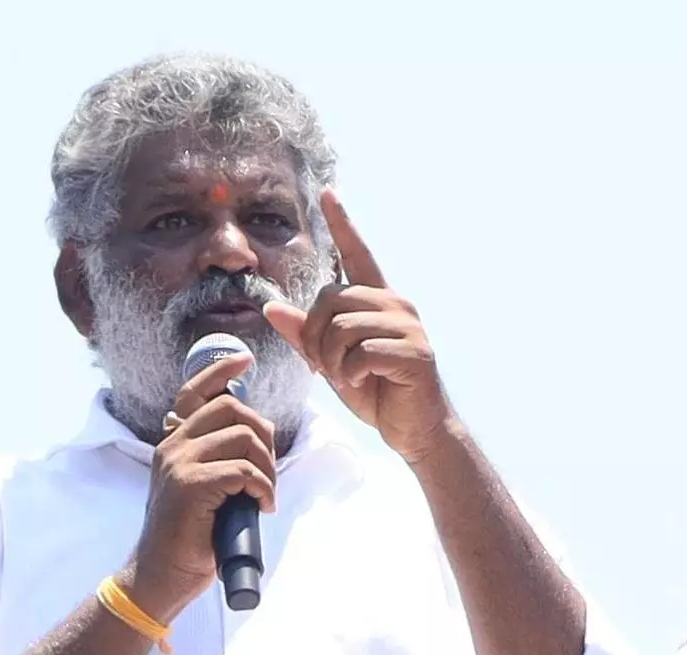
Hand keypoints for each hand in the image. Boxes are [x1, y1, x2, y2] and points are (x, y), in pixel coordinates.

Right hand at [129, 352, 276, 620]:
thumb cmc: (189, 537)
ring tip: (264, 495)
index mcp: (173, 442)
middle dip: (263, 436)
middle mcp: (172, 445)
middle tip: (266, 472)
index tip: (245, 361)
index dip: (221, 371)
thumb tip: (251, 437)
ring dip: (267, 468)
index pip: (193, 390)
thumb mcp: (199, 487)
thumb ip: (213, 458)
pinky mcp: (190, 485)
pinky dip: (262, 488)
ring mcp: (179, 463)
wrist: (161, 575)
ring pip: (243, 438)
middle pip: (233, 409)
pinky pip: (243, 471)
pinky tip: (262, 507)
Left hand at [264, 188, 454, 463]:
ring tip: (346, 378)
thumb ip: (304, 335)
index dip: (342, 224)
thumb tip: (270, 307)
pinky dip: (351, 375)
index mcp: (377, 301)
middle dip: (315, 337)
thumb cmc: (375, 392)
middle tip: (324, 367)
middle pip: (330, 298)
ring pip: (342, 326)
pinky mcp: (414, 352)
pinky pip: (361, 353)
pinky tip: (365, 384)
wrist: (415, 429)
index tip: (328, 193)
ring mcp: (408, 326)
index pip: (357, 254)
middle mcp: (396, 303)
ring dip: (332, 360)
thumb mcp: (332, 363)